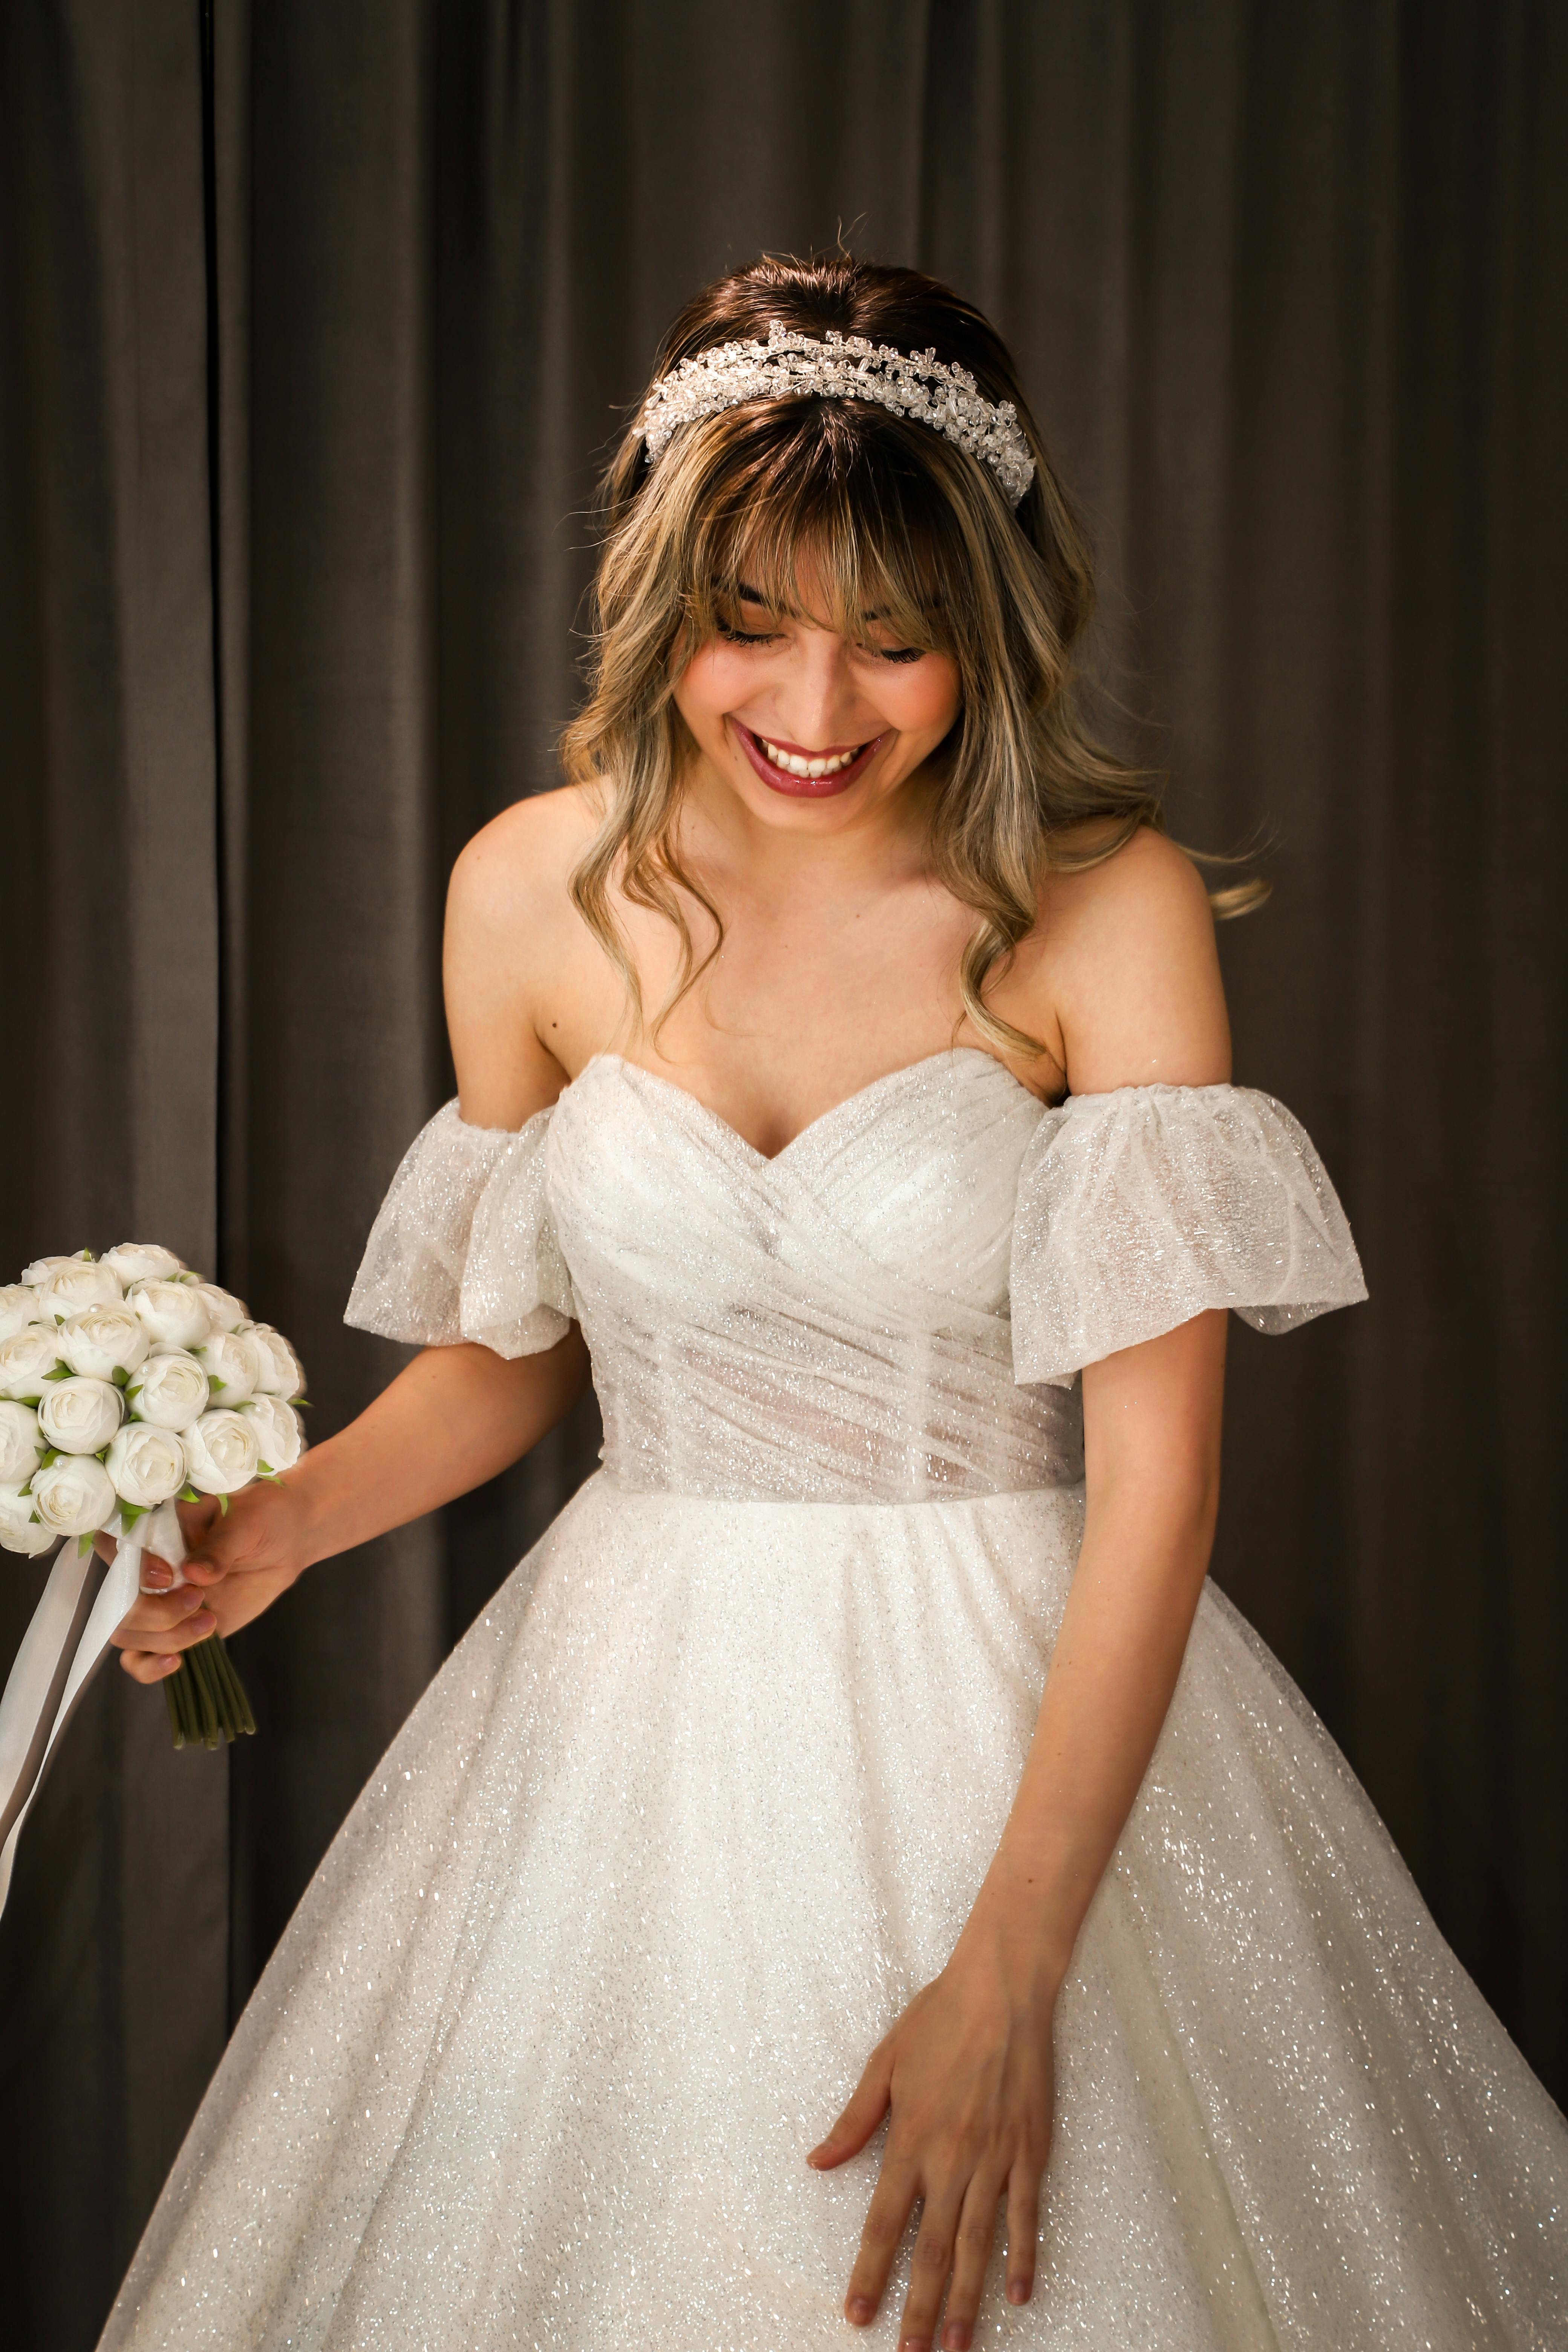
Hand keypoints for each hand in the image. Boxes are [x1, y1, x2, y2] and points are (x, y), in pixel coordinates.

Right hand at [104, 1478, 310, 1684]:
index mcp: (156, 1530)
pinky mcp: (173, 1628)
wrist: (284, 1543)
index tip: (169, 1575)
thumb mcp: (246, 1522)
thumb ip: (220, 1547)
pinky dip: (148, 1666)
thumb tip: (194, 1573)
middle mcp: (147, 1567)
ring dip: (165, 1636)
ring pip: (128, 1631)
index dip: (131, 1567)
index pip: (113, 1545)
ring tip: (210, 1621)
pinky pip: (139, 1657)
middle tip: (199, 1600)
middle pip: (117, 1601)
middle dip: (155, 1611)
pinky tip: (176, 1662)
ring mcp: (158, 1600)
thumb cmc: (263, 1518)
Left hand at [808, 1929, 1056, 2351]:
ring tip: (955, 2346)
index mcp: (911, 2139)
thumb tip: (818, 2160)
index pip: (884, 2224)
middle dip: (919, 2308)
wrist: (1002, 1990)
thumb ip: (854, 2120)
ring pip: (977, 2246)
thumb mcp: (885, 2064)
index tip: (857, 2316)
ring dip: (966, 2302)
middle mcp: (952, 2159)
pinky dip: (1022, 2259)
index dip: (870, 2274)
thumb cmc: (940, 2019)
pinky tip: (1017, 2295)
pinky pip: (1025, 2217)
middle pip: (933, 2250)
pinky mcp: (1030, 2154)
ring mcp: (995, 2160)